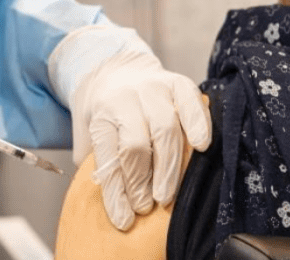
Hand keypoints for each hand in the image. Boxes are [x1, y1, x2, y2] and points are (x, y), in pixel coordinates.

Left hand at [70, 50, 210, 230]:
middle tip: (146, 206)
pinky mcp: (177, 82)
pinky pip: (191, 103)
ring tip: (166, 194)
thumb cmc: (106, 114)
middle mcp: (124, 99)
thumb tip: (115, 204)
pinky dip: (198, 124)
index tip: (124, 219)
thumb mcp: (89, 138)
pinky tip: (200, 147)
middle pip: (136, 145)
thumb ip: (100, 164)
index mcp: (100, 116)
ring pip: (165, 128)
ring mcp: (152, 89)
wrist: (113, 70)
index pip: (107, 157)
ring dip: (168, 167)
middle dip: (142, 182)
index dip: (116, 193)